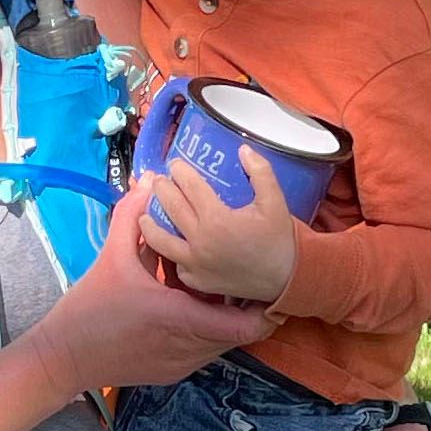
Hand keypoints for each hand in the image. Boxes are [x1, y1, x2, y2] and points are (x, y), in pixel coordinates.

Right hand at [32, 181, 274, 399]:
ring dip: (223, 319)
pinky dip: (204, 332)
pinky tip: (190, 309)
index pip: (245, 325)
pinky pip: (203, 352)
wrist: (63, 357)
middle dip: (243, 307)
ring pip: (222, 343)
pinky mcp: (172, 374)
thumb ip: (132, 217)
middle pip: (239, 333)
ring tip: (219, 291)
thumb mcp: (111, 257)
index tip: (265, 287)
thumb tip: (147, 182)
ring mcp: (182, 365)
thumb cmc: (88, 309)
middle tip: (244, 278)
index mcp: (180, 318)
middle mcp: (188, 348)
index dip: (265, 310)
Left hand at [140, 148, 295, 302]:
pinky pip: (175, 264)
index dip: (180, 172)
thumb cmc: (279, 239)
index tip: (175, 164)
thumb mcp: (275, 202)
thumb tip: (243, 150)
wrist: (286, 279)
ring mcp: (195, 264)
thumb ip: (260, 172)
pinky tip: (168, 243)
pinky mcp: (196, 281)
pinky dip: (169, 252)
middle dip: (162, 190)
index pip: (190, 188)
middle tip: (159, 180)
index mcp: (217, 219)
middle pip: (171, 208)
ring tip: (145, 214)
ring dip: (149, 224)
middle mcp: (200, 242)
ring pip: (160, 241)